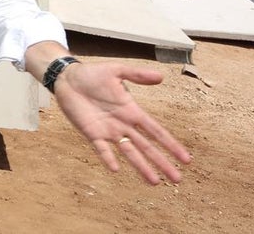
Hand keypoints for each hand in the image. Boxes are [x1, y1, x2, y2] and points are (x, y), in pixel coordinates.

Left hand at [54, 60, 191, 184]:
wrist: (68, 78)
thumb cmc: (93, 74)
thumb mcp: (117, 71)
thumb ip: (137, 75)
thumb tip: (161, 76)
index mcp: (132, 111)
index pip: (156, 132)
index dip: (170, 145)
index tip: (186, 159)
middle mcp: (123, 125)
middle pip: (146, 147)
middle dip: (161, 162)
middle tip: (177, 180)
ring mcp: (108, 131)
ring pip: (129, 152)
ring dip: (141, 166)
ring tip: (154, 182)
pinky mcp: (91, 133)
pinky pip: (101, 149)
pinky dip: (108, 158)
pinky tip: (116, 169)